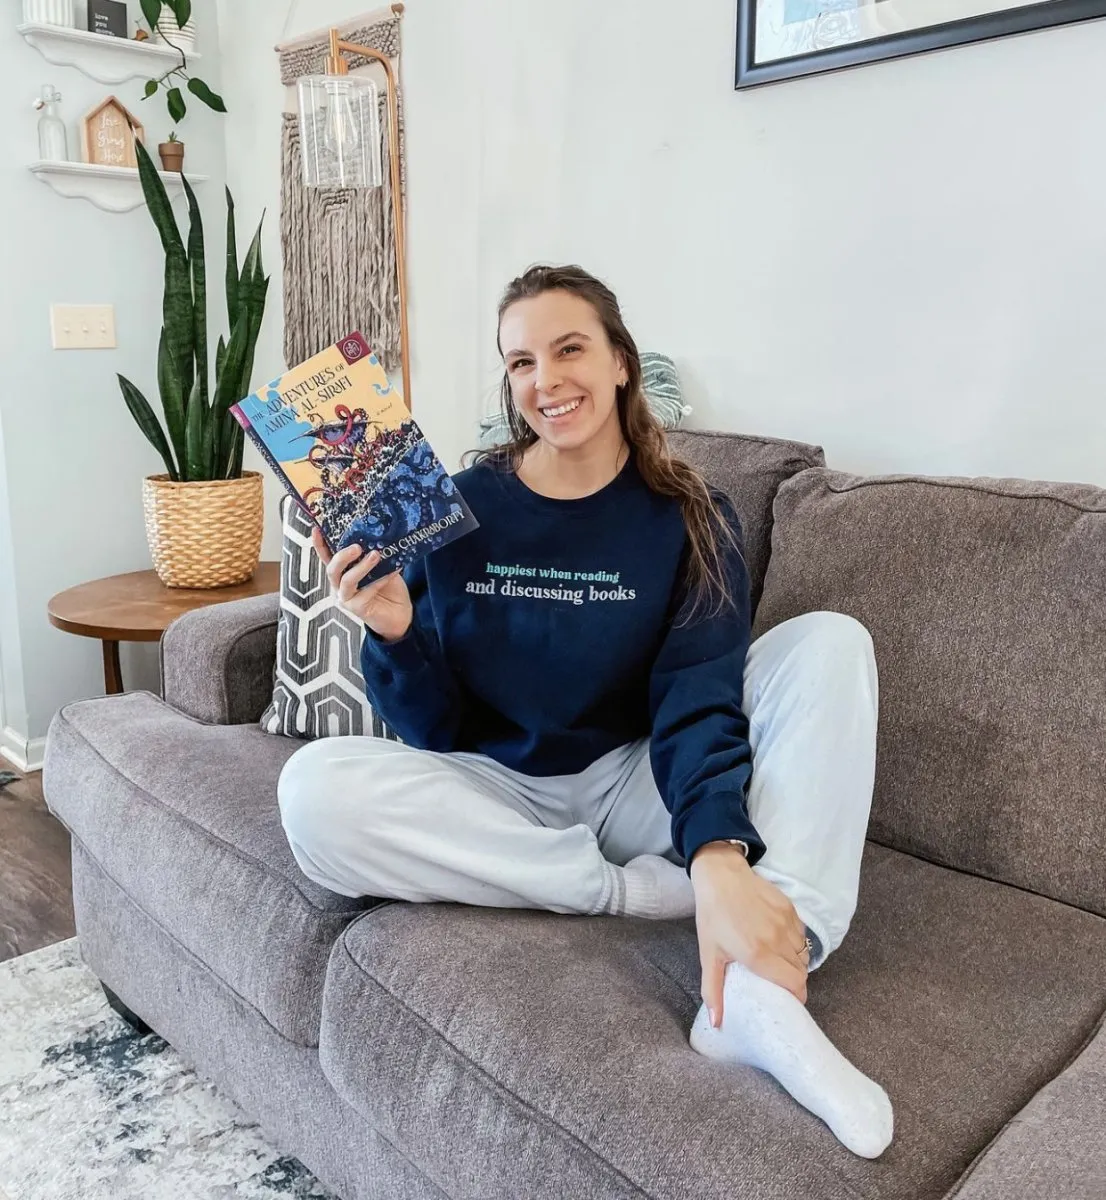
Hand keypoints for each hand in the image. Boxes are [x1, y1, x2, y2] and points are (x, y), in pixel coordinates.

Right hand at [312, 526, 412, 641]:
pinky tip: (392, 572)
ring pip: (347, 580)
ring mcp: (345, 597)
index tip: (316, 529)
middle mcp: (339, 585)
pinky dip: (379, 580)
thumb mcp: (382, 567)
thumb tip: (378, 537)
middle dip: (342, 556)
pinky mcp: (356, 608)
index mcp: (342, 572)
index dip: (320, 544)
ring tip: (375, 555)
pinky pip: (366, 591)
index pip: (327, 556)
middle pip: (332, 569)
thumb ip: (374, 555)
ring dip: (361, 567)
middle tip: (357, 547)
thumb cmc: (389, 589)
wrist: (401, 613)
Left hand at [690, 842, 809, 1027]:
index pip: (795, 984)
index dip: (796, 996)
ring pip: (803, 953)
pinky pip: (802, 934)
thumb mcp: (708, 954)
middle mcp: (777, 940)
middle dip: (795, 981)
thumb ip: (713, 990)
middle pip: (801, 972)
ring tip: (779, 963)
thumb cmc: (712, 915)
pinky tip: (780, 942)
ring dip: (795, 962)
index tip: (788, 1000)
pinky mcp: (790, 908)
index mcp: (758, 954)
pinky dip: (795, 943)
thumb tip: (717, 1023)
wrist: (721, 875)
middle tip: (780, 983)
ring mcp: (786, 922)